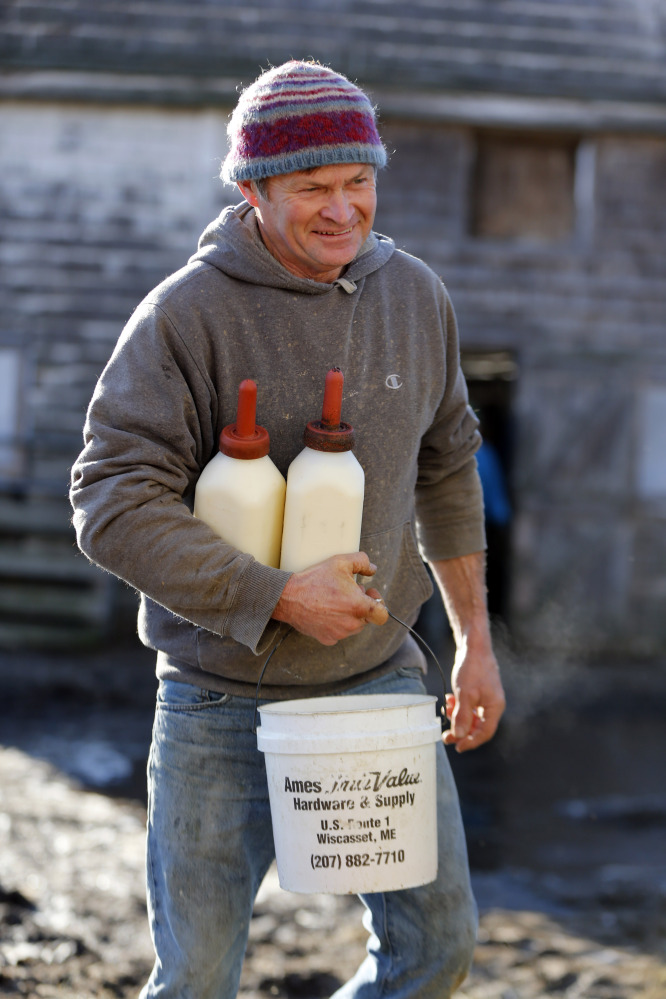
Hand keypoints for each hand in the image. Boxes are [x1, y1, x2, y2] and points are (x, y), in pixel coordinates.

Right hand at [272, 552, 388, 645]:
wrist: (289, 597)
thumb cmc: (315, 579)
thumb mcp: (340, 562)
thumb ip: (362, 562)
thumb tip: (373, 569)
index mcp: (358, 606)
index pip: (382, 614)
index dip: (379, 603)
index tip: (369, 594)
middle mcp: (351, 624)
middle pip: (367, 618)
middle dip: (361, 605)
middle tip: (346, 592)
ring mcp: (339, 634)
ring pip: (354, 625)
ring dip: (350, 614)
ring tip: (334, 600)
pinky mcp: (327, 639)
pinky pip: (339, 632)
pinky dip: (336, 623)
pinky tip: (325, 611)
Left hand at [442, 640, 504, 752]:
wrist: (473, 645)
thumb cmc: (472, 668)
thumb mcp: (465, 695)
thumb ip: (463, 716)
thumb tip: (460, 736)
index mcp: (494, 707)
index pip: (485, 733)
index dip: (471, 742)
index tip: (457, 747)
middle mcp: (493, 704)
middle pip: (478, 726)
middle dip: (461, 730)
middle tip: (446, 735)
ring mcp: (486, 697)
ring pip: (472, 716)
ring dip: (458, 716)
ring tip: (446, 709)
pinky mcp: (479, 690)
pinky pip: (469, 705)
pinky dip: (459, 706)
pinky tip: (449, 700)